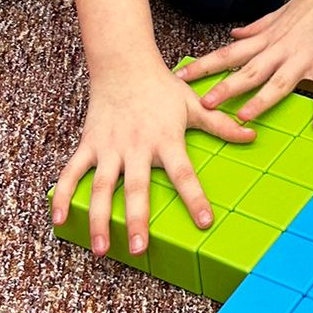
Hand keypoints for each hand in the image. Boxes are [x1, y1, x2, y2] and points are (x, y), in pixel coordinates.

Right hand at [49, 52, 255, 257]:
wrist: (124, 63)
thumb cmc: (162, 87)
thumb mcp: (195, 104)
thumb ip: (221, 124)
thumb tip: (252, 134)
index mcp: (165, 139)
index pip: (184, 173)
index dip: (194, 198)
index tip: (204, 222)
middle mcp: (136, 146)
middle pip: (136, 188)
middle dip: (137, 220)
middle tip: (139, 249)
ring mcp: (109, 147)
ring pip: (102, 188)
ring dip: (100, 219)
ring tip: (101, 249)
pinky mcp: (89, 145)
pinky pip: (73, 173)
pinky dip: (64, 196)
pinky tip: (60, 221)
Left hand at [176, 0, 312, 129]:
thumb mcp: (282, 12)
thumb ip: (257, 27)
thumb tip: (235, 34)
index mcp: (269, 38)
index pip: (230, 52)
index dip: (204, 65)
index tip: (181, 76)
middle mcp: (282, 48)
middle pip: (248, 70)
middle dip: (224, 88)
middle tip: (202, 104)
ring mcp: (305, 56)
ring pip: (279, 81)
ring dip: (261, 99)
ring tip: (244, 117)